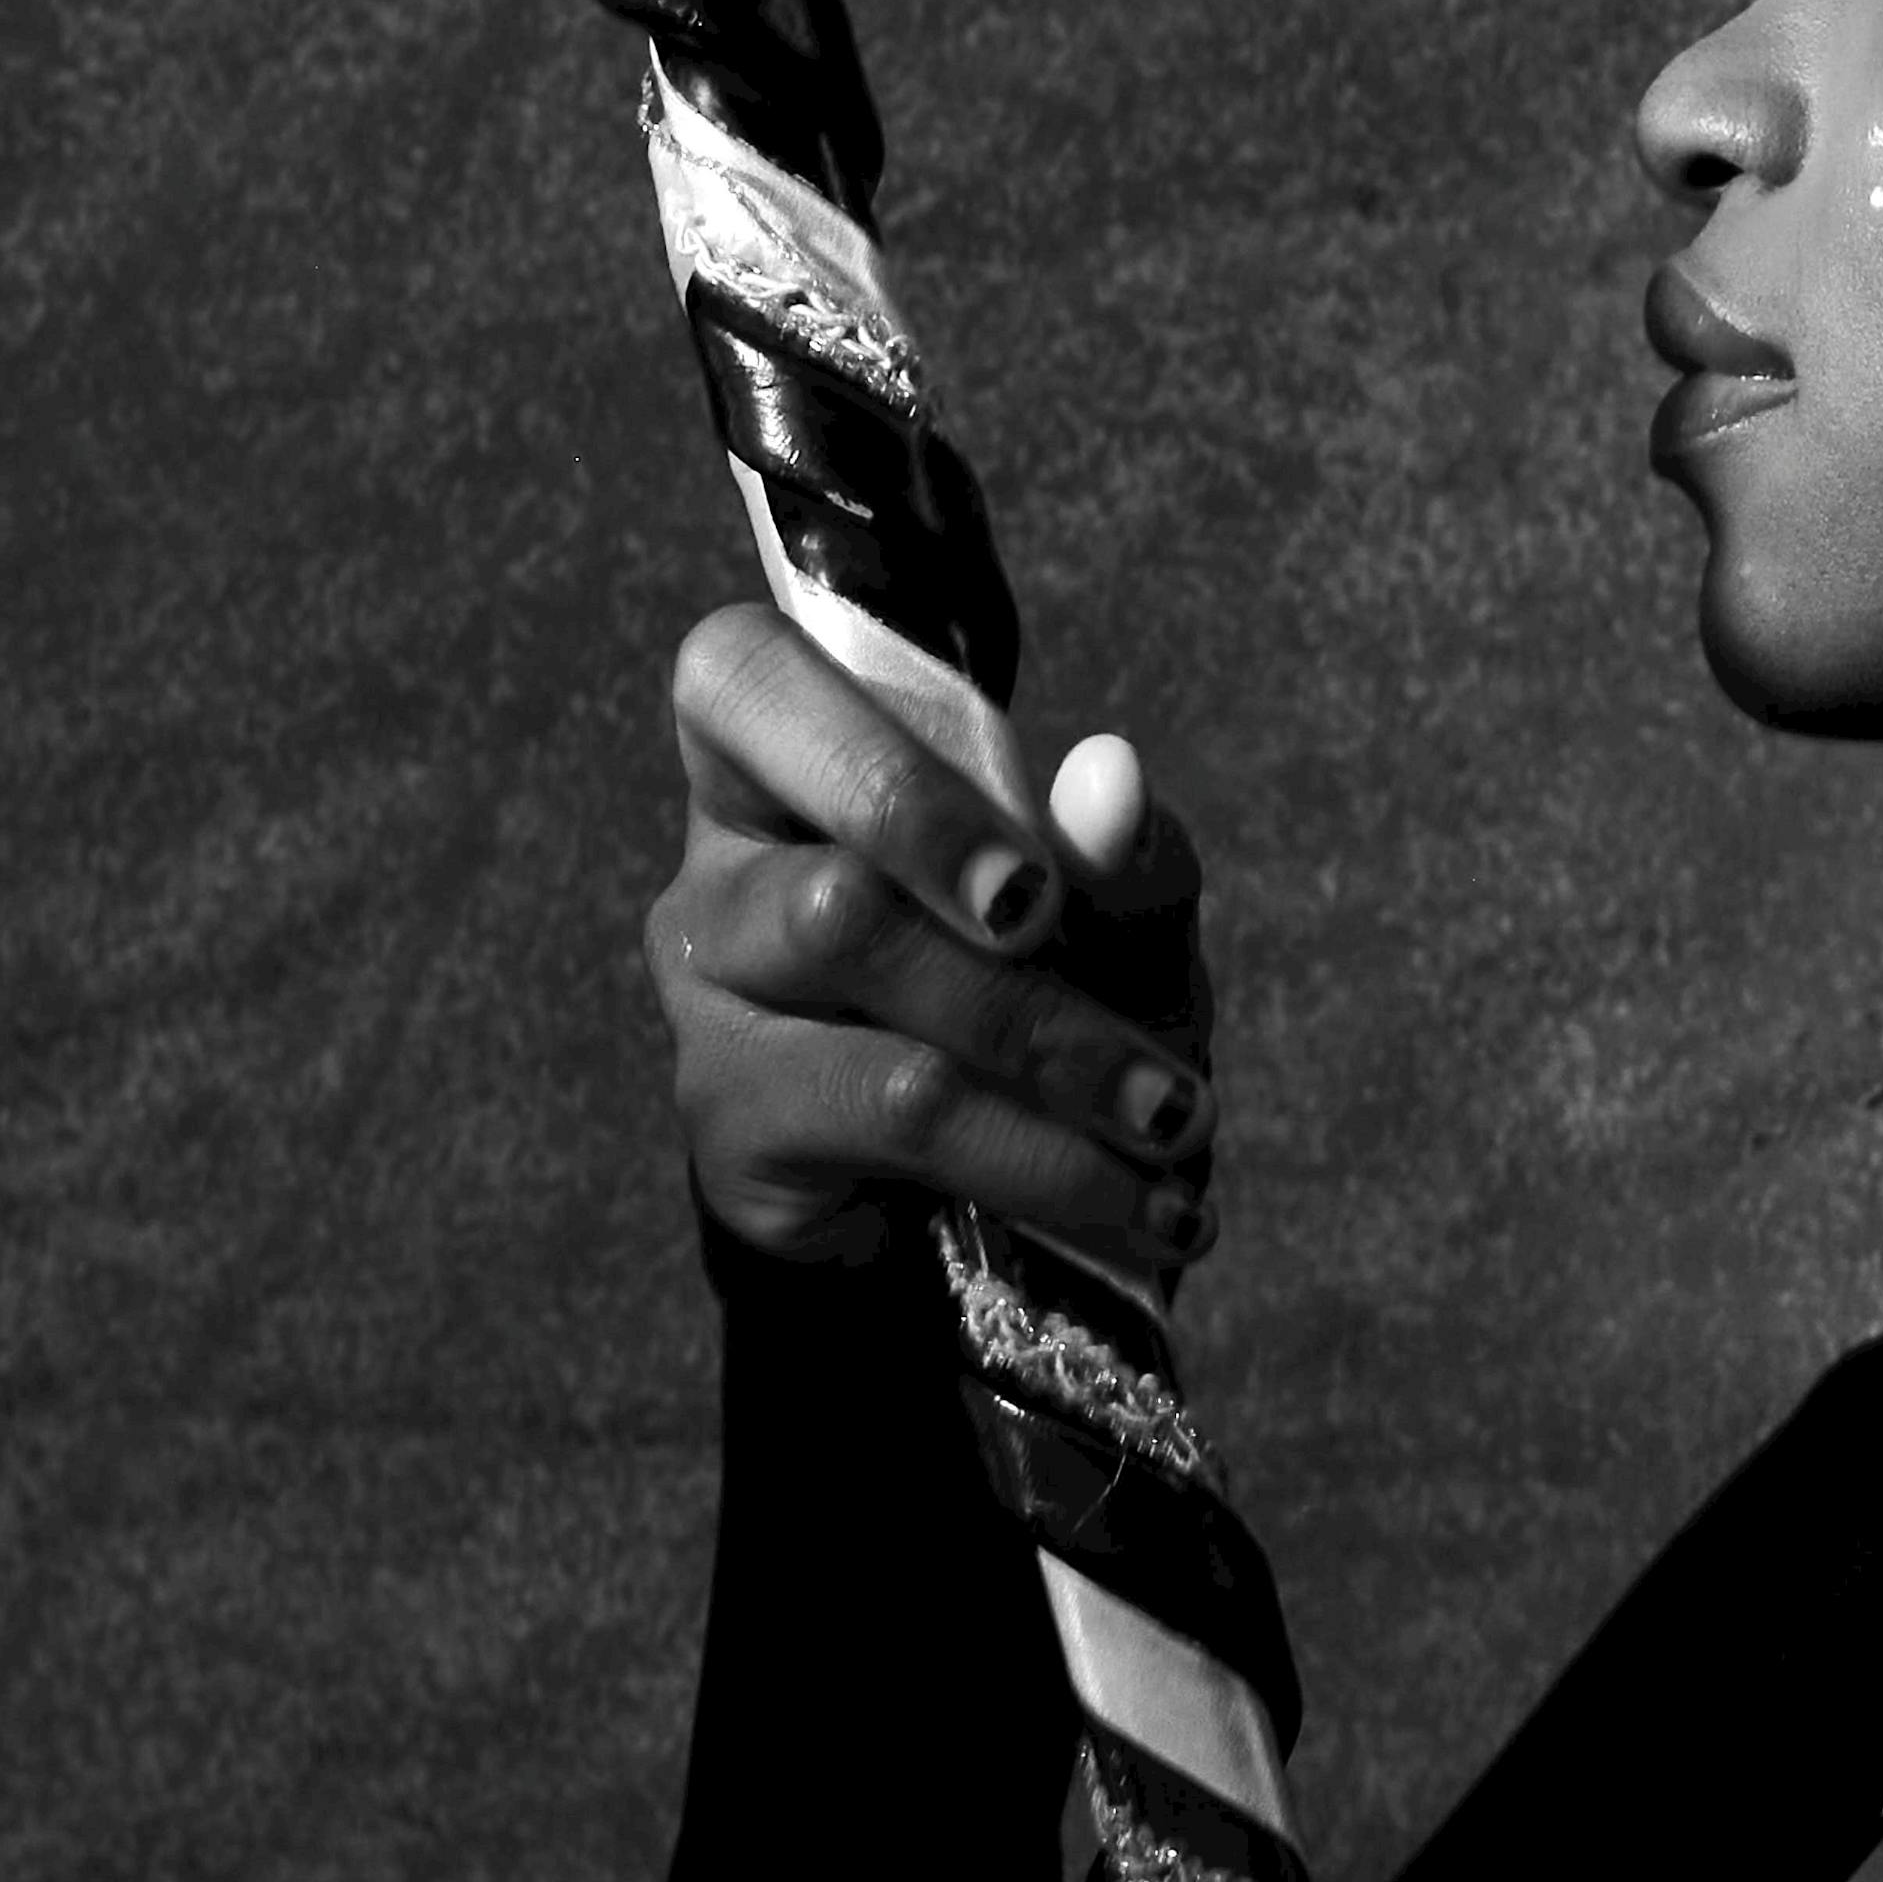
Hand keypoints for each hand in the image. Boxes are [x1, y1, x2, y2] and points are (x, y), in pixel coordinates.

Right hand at [645, 600, 1218, 1284]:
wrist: (975, 1198)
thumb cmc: (1037, 1001)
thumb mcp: (1113, 925)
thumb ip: (1117, 855)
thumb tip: (1111, 781)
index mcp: (782, 764)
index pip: (743, 678)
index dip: (875, 768)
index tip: (1031, 886)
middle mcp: (719, 875)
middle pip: (830, 888)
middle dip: (1008, 971)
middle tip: (1130, 1026)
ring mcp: (710, 1003)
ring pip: (873, 1020)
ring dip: (1052, 1062)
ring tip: (1172, 1122)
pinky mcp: (730, 1123)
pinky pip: (886, 1118)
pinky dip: (1036, 1157)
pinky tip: (1129, 1203)